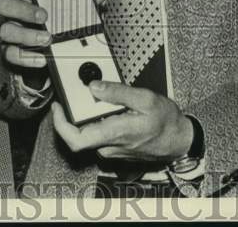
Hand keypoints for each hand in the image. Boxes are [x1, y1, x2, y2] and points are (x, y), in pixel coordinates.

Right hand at [0, 0, 106, 69]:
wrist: (52, 46)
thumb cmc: (55, 18)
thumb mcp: (69, 5)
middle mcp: (11, 11)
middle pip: (4, 4)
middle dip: (24, 10)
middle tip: (44, 16)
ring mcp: (9, 30)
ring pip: (6, 30)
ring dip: (26, 35)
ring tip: (46, 39)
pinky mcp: (9, 50)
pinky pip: (10, 54)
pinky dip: (26, 57)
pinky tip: (42, 58)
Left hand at [51, 82, 193, 162]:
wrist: (180, 140)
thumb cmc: (167, 122)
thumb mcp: (145, 98)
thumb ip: (118, 92)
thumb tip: (94, 87)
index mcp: (115, 133)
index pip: (76, 139)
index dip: (60, 125)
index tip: (57, 108)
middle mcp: (110, 146)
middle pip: (80, 135)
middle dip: (75, 114)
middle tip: (78, 95)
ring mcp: (112, 151)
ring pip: (90, 135)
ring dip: (88, 118)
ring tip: (99, 100)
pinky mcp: (116, 150)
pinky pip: (100, 137)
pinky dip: (98, 123)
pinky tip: (110, 111)